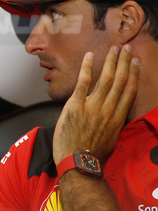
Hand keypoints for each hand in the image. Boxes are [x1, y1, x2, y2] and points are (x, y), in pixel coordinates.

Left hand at [52, 46, 139, 164]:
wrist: (77, 162)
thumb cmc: (92, 153)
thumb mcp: (112, 138)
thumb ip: (114, 123)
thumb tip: (116, 114)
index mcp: (118, 117)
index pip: (129, 90)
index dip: (133, 74)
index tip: (135, 62)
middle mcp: (108, 109)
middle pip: (120, 81)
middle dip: (124, 62)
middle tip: (127, 48)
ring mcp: (92, 106)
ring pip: (105, 79)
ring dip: (110, 61)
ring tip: (114, 49)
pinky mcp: (75, 105)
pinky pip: (83, 83)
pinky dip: (87, 68)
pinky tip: (90, 56)